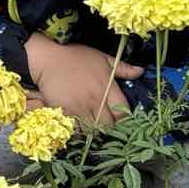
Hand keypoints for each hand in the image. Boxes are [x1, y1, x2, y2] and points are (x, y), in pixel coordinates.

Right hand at [26, 36, 144, 126]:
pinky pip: (76, 130)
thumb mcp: (103, 58)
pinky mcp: (65, 113)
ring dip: (94, 130)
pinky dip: (79, 130)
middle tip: (105, 122)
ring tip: (92, 124)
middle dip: (109, 126)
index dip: (123, 118)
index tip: (119, 117)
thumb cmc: (76, 57)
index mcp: (107, 87)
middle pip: (109, 125)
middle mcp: (95, 100)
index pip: (123, 112)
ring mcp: (79, 108)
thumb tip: (140, 71)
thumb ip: (123, 68)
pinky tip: (78, 124)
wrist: (48, 59)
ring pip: (93, 130)